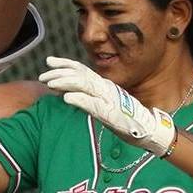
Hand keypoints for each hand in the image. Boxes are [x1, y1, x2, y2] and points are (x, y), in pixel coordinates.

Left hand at [39, 56, 175, 155]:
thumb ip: (89, 97)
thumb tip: (68, 92)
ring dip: (66, 83)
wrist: (149, 130)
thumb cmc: (126, 119)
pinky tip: (67, 98)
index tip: (49, 61)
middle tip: (43, 75)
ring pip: (85, 85)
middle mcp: (106, 88)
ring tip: (51, 83)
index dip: (65, 64)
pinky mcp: (112, 114)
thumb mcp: (104, 104)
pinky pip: (94, 105)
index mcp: (104, 85)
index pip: (82, 70)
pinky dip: (80, 100)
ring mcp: (110, 100)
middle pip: (80, 75)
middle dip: (60, 73)